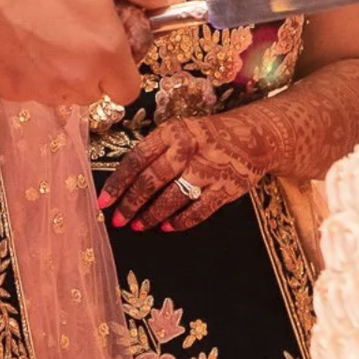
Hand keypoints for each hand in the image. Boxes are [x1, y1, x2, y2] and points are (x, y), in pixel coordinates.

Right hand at [0, 0, 167, 106]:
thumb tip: (165, 1)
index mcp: (104, 52)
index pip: (128, 90)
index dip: (123, 69)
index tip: (111, 45)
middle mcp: (75, 81)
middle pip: (95, 93)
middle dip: (92, 70)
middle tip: (76, 34)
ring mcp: (39, 90)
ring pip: (62, 95)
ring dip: (61, 75)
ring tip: (45, 36)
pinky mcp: (8, 91)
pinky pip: (30, 91)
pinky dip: (30, 74)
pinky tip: (19, 43)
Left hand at [101, 115, 264, 232]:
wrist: (254, 136)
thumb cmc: (206, 137)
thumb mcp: (180, 132)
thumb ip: (157, 152)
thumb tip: (125, 183)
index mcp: (173, 132)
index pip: (138, 158)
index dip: (118, 182)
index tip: (103, 201)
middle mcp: (189, 149)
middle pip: (153, 180)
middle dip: (132, 203)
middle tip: (118, 219)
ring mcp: (209, 169)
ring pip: (174, 197)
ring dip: (153, 214)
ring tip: (139, 225)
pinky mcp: (227, 187)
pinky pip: (199, 209)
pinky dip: (182, 220)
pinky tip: (168, 226)